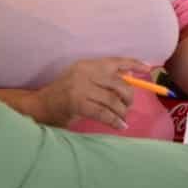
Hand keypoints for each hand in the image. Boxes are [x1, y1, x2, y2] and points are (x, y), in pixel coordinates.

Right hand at [32, 57, 154, 129]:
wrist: (40, 106)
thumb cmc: (65, 95)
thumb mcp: (83, 79)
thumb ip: (103, 77)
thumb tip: (130, 77)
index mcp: (88, 64)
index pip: (115, 61)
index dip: (133, 64)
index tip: (147, 68)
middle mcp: (85, 72)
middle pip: (119, 84)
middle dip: (128, 97)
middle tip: (128, 106)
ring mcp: (80, 87)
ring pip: (113, 100)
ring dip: (121, 111)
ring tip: (122, 118)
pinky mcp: (78, 103)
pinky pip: (103, 113)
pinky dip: (114, 121)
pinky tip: (120, 125)